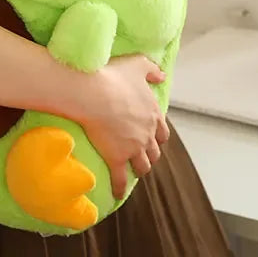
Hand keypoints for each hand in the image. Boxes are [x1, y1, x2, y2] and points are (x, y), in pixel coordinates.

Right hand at [75, 55, 167, 198]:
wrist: (94, 94)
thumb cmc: (114, 77)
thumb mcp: (138, 65)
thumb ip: (152, 70)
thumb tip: (162, 76)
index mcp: (153, 113)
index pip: (162, 131)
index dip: (157, 135)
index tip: (153, 137)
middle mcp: (147, 134)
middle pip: (154, 151)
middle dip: (150, 153)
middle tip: (143, 155)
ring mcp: (133, 148)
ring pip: (143, 166)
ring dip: (140, 168)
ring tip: (133, 171)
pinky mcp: (117, 158)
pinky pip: (121, 179)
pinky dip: (120, 187)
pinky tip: (117, 193)